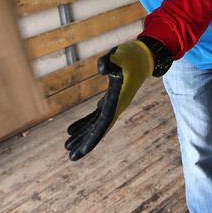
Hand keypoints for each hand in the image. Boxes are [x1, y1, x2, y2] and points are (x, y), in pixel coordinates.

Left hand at [64, 36, 171, 160]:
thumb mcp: (119, 55)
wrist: (144, 55)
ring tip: (67, 146)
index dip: (93, 138)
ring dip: (83, 135)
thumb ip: (109, 61)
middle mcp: (116, 105)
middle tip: (71, 157)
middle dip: (85, 142)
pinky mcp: (110, 98)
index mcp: (118, 99)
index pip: (104, 123)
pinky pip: (96, 115)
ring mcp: (114, 103)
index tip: (83, 151)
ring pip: (97, 124)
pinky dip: (85, 123)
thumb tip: (101, 67)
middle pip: (99, 129)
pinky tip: (72, 130)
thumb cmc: (131, 55)